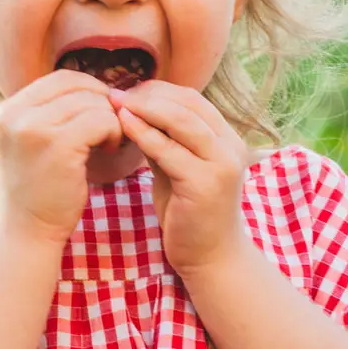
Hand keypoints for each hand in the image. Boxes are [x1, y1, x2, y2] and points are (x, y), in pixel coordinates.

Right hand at [0, 70, 123, 246]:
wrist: (26, 232)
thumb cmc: (36, 189)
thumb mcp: (29, 142)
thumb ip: (48, 113)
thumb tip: (93, 86)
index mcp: (7, 110)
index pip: (60, 78)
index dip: (88, 90)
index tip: (99, 113)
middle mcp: (15, 114)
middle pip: (78, 86)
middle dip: (102, 104)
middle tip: (108, 129)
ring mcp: (35, 129)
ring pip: (93, 102)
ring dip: (110, 121)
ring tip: (107, 143)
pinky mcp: (60, 145)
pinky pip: (102, 121)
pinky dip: (114, 133)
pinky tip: (109, 150)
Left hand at [109, 80, 249, 275]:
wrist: (211, 258)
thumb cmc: (190, 213)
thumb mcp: (177, 168)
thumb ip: (164, 141)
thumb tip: (133, 111)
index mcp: (227, 139)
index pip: (193, 99)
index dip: (159, 90)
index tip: (129, 90)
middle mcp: (231, 147)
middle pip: (188, 104)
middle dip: (149, 94)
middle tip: (116, 93)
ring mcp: (221, 164)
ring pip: (180, 121)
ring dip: (145, 108)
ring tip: (116, 103)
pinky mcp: (205, 183)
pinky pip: (168, 150)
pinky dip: (143, 133)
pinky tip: (123, 125)